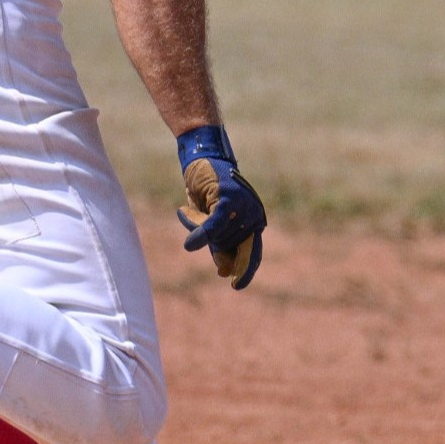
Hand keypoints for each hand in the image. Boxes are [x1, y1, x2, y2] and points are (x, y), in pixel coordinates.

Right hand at [174, 126, 264, 288]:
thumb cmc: (206, 191)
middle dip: (216, 247)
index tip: (237, 285)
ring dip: (199, 228)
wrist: (201, 158)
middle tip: (210, 244)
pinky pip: (214, 226)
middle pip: (230, 246)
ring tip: (191, 210)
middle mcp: (254, 214)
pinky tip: (190, 244)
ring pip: (218, 235)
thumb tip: (225, 272)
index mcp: (254, 221)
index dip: (245, 269)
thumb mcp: (212, 222)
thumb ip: (219, 243)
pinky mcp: (229, 200)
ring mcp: (244, 207)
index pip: (252, 251)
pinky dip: (201, 234)